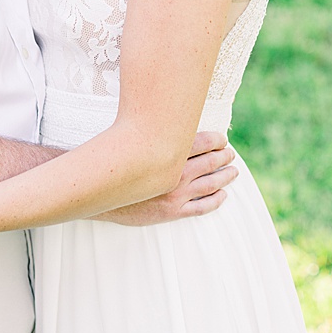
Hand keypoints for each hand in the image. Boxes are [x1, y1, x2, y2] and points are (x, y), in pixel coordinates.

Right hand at [97, 128, 238, 225]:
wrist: (98, 194)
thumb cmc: (113, 165)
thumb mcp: (131, 143)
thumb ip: (152, 135)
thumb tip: (166, 121)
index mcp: (166, 153)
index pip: (202, 142)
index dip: (217, 140)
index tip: (222, 139)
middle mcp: (175, 173)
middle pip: (211, 162)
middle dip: (224, 157)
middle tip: (230, 154)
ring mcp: (176, 194)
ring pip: (211, 184)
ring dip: (226, 176)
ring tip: (233, 171)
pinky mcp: (172, 211)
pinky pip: (203, 206)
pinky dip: (217, 200)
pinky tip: (222, 195)